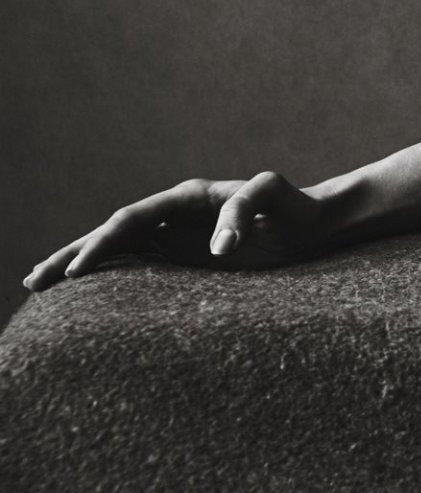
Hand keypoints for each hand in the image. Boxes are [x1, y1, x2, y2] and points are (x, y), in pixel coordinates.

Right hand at [22, 171, 334, 291]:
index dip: (103, 243)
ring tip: (40, 283)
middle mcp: (175, 214)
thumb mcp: (275, 195)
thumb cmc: (296, 205)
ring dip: (80, 265)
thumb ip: (245, 209)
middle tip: (34, 280)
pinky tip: (86, 297)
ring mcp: (177, 235)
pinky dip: (109, 278)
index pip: (132, 219)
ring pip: (118, 250)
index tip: (79, 271)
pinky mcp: (185, 257)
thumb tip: (217, 245)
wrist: (314, 222)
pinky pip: (139, 267)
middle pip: (113, 233)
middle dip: (72, 254)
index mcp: (187, 196)